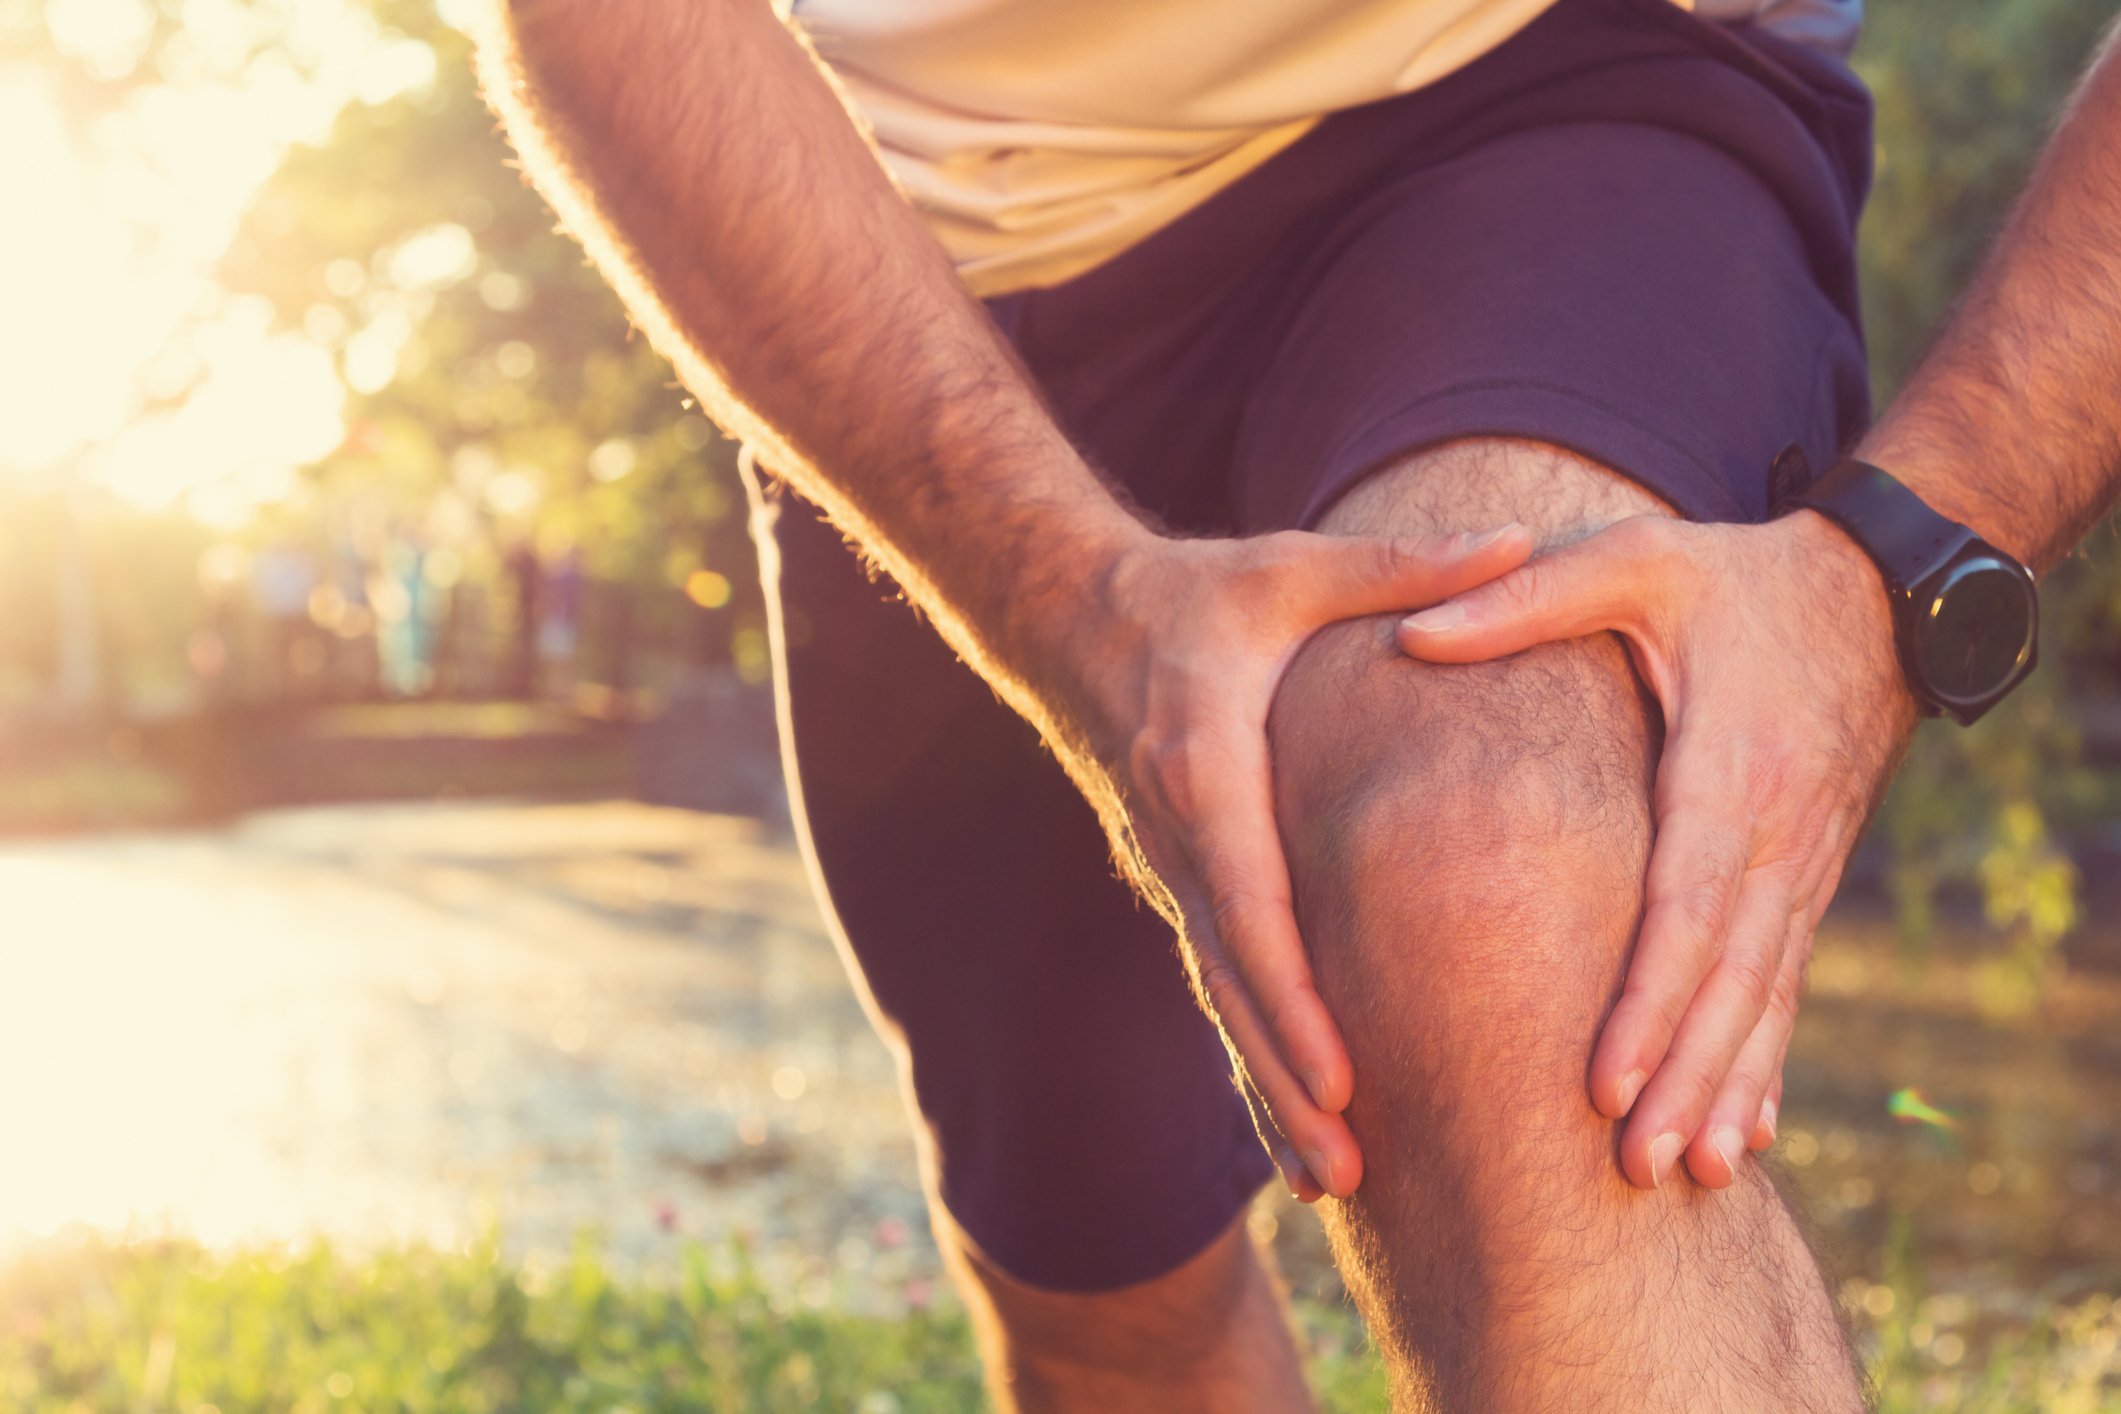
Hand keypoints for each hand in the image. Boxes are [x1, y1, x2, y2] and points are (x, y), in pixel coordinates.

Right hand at [1058, 524, 1532, 1200]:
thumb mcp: (1292, 567)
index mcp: (1207, 767)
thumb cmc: (1196, 593)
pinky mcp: (1178, 885)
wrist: (1070, 618)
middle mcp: (1180, 837)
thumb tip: (1521, 538)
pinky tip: (1297, 1127)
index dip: (1292, 995)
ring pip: (1221, 999)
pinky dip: (1253, 1057)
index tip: (1340, 1072)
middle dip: (1285, 1080)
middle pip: (1233, 980)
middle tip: (1349, 1172)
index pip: (1249, 899)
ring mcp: (1171, 870)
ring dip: (1268, 1093)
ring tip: (1333, 1183)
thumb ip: (1404, 565)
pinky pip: (1217, 984)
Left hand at [1395, 512, 1918, 1188]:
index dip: (1646, 999)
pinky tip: (1747, 1132)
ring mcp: (1803, 866)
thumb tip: (1409, 635)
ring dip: (1728, 1087)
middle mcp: (1779, 834)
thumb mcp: (1634, 561)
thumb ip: (1524, 598)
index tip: (1600, 1078)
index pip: (1688, 906)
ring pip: (1765, 997)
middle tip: (1635, 1164)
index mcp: (1729, 767)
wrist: (1874, 596)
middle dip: (1683, 1075)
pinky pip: (1785, 984)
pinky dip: (1766, 1061)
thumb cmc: (1736, 578)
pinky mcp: (1806, 880)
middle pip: (1730, 978)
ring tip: (1688, 1174)